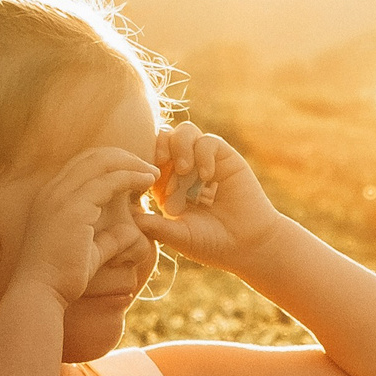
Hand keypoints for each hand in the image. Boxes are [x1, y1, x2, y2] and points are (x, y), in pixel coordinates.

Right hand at [14, 146, 159, 299]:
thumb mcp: (88, 252)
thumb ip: (107, 240)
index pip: (82, 165)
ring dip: (131, 164)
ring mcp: (61, 196)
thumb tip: (129, 232)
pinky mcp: (75, 207)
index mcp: (50, 197)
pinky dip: (131, 176)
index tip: (134, 172)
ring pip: (102, 163)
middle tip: (147, 167)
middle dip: (123, 157)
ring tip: (153, 173)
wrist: (41, 292)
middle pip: (92, 156)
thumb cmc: (62, 278)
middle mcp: (53, 190)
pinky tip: (148, 181)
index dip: (110, 163)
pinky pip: (109, 181)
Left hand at [138, 122, 282, 272]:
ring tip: (185, 170)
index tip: (143, 178)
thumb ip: (155, 226)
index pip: (146, 159)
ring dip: (180, 146)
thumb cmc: (210, 243)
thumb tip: (127, 215)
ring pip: (184, 132)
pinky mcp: (224, 157)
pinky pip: (208, 141)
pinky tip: (207, 176)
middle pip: (162, 138)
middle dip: (157, 145)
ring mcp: (204, 161)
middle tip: (160, 163)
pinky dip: (204, 153)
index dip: (141, 161)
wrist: (247, 243)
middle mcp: (183, 169)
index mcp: (165, 186)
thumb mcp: (178, 236)